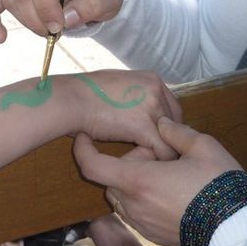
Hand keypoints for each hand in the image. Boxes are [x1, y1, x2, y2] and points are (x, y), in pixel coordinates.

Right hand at [55, 70, 182, 160]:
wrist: (70, 99)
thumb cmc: (84, 94)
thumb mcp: (118, 87)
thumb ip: (135, 98)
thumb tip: (139, 114)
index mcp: (152, 79)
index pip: (172, 107)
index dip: (165, 126)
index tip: (154, 138)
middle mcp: (157, 90)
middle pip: (176, 122)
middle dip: (166, 139)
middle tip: (153, 153)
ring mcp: (153, 107)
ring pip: (173, 139)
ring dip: (161, 151)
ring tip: (149, 161)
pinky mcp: (145, 126)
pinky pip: (163, 152)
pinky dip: (155, 161)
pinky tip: (141, 166)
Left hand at [74, 117, 243, 245]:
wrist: (235, 231)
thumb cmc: (217, 185)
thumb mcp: (202, 146)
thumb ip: (176, 132)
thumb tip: (161, 123)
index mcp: (138, 180)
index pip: (93, 166)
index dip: (83, 150)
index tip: (85, 137)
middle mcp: (133, 204)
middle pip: (112, 178)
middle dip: (129, 163)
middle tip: (160, 157)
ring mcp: (141, 223)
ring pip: (123, 196)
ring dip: (135, 182)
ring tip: (168, 176)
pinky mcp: (152, 236)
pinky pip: (136, 212)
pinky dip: (144, 200)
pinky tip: (172, 194)